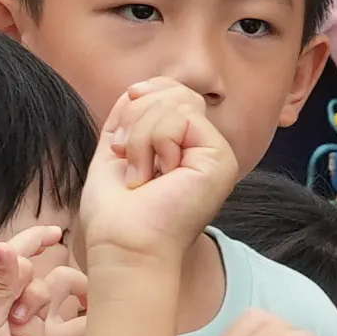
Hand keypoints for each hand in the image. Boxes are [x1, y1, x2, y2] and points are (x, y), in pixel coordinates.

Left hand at [78, 69, 243, 269]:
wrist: (123, 246)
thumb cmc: (116, 214)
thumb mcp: (117, 151)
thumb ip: (129, 118)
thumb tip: (137, 89)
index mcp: (184, 146)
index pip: (172, 92)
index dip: (144, 95)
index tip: (120, 130)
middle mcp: (204, 148)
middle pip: (174, 91)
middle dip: (136, 118)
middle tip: (127, 158)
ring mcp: (217, 153)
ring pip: (176, 102)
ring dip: (141, 137)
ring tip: (140, 175)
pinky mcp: (220, 159)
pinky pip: (181, 118)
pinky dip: (153, 142)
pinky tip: (155, 176)